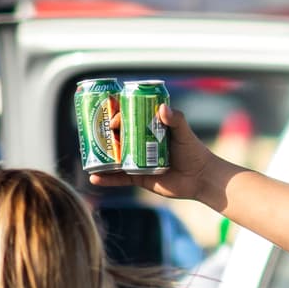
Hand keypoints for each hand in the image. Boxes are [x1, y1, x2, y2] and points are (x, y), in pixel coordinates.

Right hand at [90, 104, 218, 199]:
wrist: (201, 178)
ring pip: (114, 159)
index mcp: (149, 131)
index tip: (112, 121)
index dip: (117, 118)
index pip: (128, 121)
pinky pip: (119, 179)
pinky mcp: (139, 178)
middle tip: (92, 135)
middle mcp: (141, 145)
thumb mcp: (184, 134)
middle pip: (117, 139)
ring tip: (87, 154)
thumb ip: (176, 120)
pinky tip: (94, 177)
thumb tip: (163, 108)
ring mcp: (138, 162)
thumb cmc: (195, 153)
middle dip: (103, 137)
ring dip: (100, 157)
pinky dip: (106, 179)